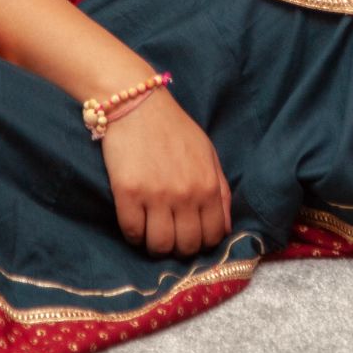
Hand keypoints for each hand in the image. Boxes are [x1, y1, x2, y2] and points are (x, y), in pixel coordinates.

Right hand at [99, 89, 231, 257]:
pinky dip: (133, 235)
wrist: (138, 104)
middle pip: (187, 246)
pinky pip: (132, 232)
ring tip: (151, 232)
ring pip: (159, 246)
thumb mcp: (208, 154)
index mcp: (208, 185)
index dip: (203, 242)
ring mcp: (156, 195)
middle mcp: (185, 194)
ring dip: (155, 245)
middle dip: (179, 247)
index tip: (191, 234)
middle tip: (170, 234)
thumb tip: (224, 228)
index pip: (213, 236)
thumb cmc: (174, 129)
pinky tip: (135, 222)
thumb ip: (220, 191)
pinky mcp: (128, 193)